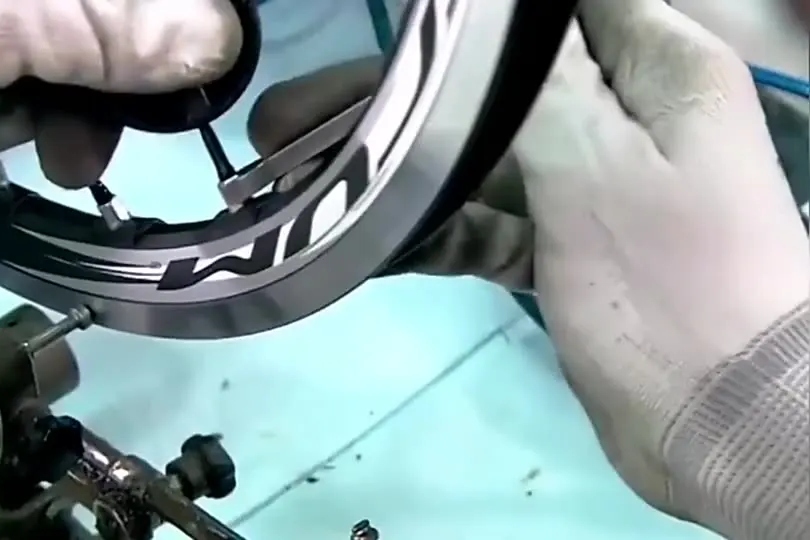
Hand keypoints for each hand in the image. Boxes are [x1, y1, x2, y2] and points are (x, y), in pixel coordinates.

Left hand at [0, 0, 242, 186]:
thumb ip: (95, 15)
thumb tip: (213, 41)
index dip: (176, 18)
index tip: (183, 79)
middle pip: (98, 5)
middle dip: (106, 70)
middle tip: (93, 139)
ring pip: (52, 34)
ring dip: (53, 100)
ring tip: (20, 142)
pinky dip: (0, 104)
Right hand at [247, 0, 808, 527]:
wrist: (721, 426)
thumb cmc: (667, 282)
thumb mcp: (598, 162)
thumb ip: (539, 81)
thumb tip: (489, 16)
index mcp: (656, 72)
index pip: (559, 13)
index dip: (472, 22)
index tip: (392, 35)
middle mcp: (624, 119)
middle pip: (497, 91)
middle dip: (401, 104)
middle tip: (291, 122)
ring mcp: (589, 191)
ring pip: (481, 162)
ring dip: (403, 173)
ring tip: (305, 180)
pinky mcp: (564, 253)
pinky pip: (486, 226)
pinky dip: (434, 231)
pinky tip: (365, 241)